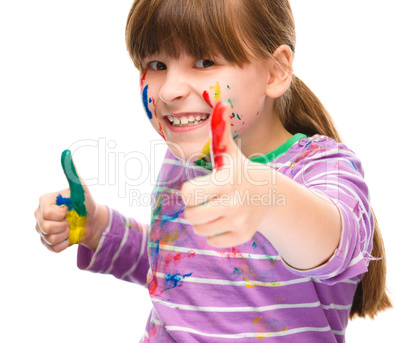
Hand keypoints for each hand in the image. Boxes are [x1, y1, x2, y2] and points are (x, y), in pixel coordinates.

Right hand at [34, 150, 107, 251]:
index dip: (62, 213)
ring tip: (70, 227)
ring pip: (49, 238)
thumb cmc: (86, 203)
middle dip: (64, 225)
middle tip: (71, 219)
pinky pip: (53, 248)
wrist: (92, 222)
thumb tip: (67, 153)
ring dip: (66, 234)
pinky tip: (69, 236)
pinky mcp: (47, 242)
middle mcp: (39, 214)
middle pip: (46, 228)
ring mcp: (41, 229)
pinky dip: (65, 244)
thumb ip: (72, 173)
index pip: (48, 213)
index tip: (69, 208)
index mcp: (44, 201)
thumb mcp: (81, 188)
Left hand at [182, 102, 272, 246]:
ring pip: (200, 229)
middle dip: (193, 207)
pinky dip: (214, 232)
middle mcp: (234, 202)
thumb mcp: (229, 151)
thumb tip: (221, 102)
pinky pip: (212, 241)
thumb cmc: (239, 170)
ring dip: (202, 220)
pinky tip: (224, 220)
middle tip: (204, 200)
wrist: (269, 194)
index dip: (189, 190)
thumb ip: (220, 129)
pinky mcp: (242, 236)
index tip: (198, 186)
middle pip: (191, 215)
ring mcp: (240, 221)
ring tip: (215, 209)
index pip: (188, 194)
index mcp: (226, 180)